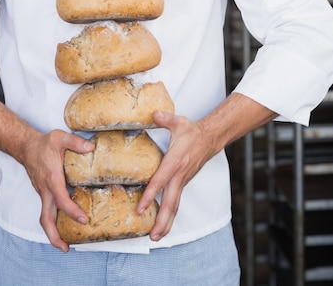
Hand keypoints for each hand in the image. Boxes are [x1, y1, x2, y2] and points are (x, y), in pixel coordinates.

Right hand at [20, 129, 93, 250]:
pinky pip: (48, 210)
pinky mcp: (43, 193)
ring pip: (45, 217)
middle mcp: (46, 190)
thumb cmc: (43, 144)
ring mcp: (43, 193)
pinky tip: (65, 223)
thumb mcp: (59, 137)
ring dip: (53, 232)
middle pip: (46, 219)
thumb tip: (90, 147)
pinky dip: (54, 220)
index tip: (84, 219)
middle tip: (66, 248)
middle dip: (54, 236)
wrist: (26, 147)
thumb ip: (75, 142)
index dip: (72, 212)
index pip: (61, 201)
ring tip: (66, 244)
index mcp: (52, 179)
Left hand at [137, 110, 213, 242]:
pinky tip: (163, 224)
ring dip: (166, 223)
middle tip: (151, 236)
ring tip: (156, 237)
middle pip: (170, 203)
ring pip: (174, 206)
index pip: (160, 181)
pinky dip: (170, 215)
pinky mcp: (183, 183)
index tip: (140, 208)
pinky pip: (176, 201)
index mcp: (174, 162)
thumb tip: (154, 114)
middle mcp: (179, 175)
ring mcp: (182, 181)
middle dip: (161, 221)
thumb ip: (165, 118)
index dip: (150, 195)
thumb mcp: (178, 122)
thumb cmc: (191, 131)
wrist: (209, 138)